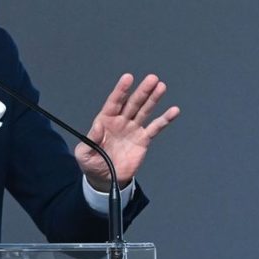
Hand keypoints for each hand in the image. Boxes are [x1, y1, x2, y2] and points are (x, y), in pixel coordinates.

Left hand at [76, 73, 179, 190]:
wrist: (106, 180)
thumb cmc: (92, 164)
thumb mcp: (84, 154)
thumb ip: (91, 139)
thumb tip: (98, 126)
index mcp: (105, 121)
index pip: (114, 102)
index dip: (121, 90)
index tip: (128, 78)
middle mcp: (121, 121)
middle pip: (133, 103)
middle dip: (142, 91)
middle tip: (152, 79)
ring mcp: (133, 129)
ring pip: (144, 111)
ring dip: (153, 99)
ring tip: (161, 87)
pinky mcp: (143, 140)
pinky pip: (155, 128)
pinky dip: (164, 119)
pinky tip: (174, 111)